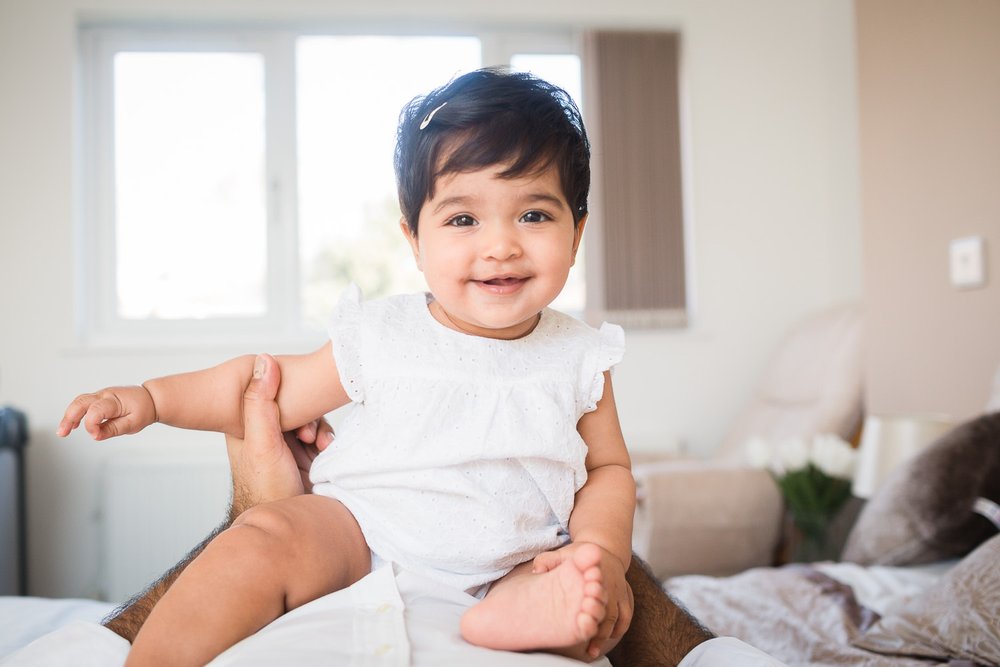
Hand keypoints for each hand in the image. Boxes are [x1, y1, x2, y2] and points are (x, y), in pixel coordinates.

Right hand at [57, 385, 156, 440]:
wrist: (150, 398)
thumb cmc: (143, 409)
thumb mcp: (133, 423)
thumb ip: (113, 429)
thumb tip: (95, 435)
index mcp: (115, 400)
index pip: (97, 410)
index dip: (91, 424)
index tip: (95, 435)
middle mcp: (105, 395)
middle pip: (82, 402)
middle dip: (69, 417)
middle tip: (62, 433)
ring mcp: (100, 395)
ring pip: (79, 402)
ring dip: (68, 416)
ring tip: (63, 432)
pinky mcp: (98, 398)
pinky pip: (83, 403)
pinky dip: (75, 413)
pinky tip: (73, 425)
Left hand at [226, 354, 334, 516]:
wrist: (291, 527)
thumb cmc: (267, 492)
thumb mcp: (263, 443)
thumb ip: (261, 403)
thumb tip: (264, 360)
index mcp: (246, 425)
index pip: (269, 392)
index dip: (288, 397)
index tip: (299, 411)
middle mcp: (267, 433)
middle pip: (295, 404)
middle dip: (309, 416)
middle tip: (310, 435)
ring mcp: (288, 445)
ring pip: (311, 418)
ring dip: (320, 430)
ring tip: (320, 446)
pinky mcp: (307, 455)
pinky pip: (323, 435)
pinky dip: (328, 441)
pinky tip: (328, 451)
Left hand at [533, 542, 633, 658]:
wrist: (603, 548)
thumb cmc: (578, 555)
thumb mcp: (563, 553)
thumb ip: (547, 561)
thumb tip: (536, 572)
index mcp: (595, 573)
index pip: (596, 591)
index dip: (591, 605)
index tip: (583, 618)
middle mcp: (610, 585)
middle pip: (607, 610)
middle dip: (598, 628)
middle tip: (586, 644)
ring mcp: (619, 593)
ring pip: (617, 618)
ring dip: (605, 635)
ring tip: (592, 650)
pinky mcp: (625, 598)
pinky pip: (625, 617)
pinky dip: (618, 630)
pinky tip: (606, 640)